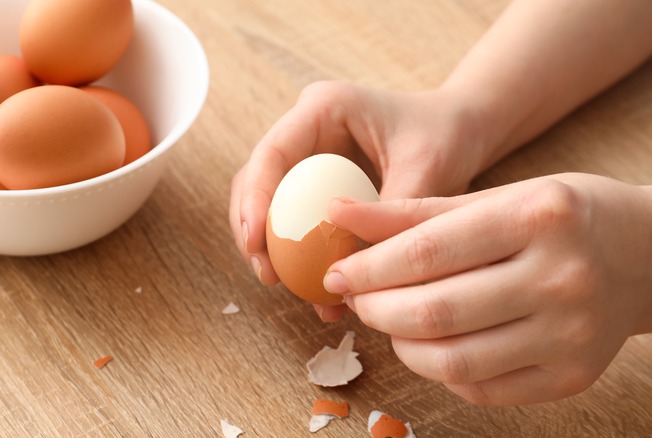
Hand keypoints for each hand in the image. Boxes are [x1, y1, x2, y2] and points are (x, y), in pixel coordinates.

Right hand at [229, 81, 489, 320]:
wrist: (461, 132)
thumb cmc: (446, 136)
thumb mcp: (426, 168)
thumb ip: (389, 210)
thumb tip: (354, 264)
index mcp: (324, 108)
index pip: (273, 152)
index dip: (255, 198)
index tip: (257, 243)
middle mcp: (306, 130)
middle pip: (256, 178)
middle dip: (252, 228)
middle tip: (267, 274)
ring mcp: (307, 156)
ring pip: (267, 201)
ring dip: (267, 244)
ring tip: (279, 283)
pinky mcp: (315, 183)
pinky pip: (292, 218)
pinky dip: (295, 252)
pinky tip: (310, 286)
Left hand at [323, 173, 651, 404]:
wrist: (648, 256)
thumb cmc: (561, 217)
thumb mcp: (495, 197)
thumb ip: (414, 212)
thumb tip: (338, 214)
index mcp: (539, 217)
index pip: (427, 252)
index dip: (368, 268)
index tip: (336, 272)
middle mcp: (561, 277)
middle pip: (436, 311)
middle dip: (376, 309)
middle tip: (356, 297)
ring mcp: (572, 334)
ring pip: (453, 360)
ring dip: (401, 344)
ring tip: (389, 320)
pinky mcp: (573, 376)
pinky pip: (481, 387)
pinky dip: (439, 370)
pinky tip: (430, 344)